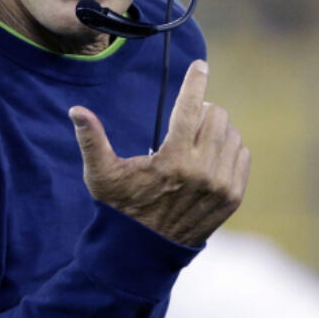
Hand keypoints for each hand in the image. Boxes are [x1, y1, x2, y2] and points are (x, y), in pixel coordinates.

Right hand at [69, 59, 249, 246]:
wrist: (145, 251)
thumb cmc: (120, 208)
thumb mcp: (101, 174)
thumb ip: (91, 139)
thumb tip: (76, 110)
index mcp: (173, 160)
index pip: (191, 107)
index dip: (195, 82)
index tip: (200, 65)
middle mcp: (203, 171)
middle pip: (217, 116)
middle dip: (202, 109)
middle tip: (187, 117)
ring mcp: (221, 185)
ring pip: (232, 134)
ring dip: (216, 129)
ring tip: (196, 138)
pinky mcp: (232, 197)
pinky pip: (242, 155)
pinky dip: (230, 148)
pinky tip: (211, 155)